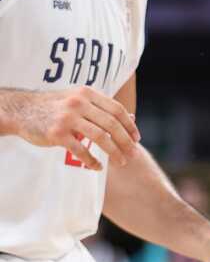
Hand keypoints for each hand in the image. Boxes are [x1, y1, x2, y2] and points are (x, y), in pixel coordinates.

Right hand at [7, 86, 139, 169]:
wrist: (21, 111)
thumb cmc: (54, 107)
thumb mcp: (78, 100)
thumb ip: (101, 108)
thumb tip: (131, 118)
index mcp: (88, 94)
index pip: (117, 110)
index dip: (129, 125)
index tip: (136, 138)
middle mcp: (79, 103)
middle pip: (112, 124)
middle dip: (126, 141)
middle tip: (133, 154)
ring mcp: (68, 118)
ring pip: (100, 137)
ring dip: (114, 152)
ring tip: (121, 162)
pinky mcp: (57, 133)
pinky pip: (80, 149)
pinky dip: (91, 160)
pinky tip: (97, 167)